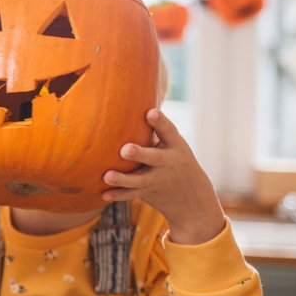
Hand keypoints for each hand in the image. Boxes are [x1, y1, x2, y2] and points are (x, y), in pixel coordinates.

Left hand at [102, 108, 224, 244]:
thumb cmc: (174, 158)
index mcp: (174, 145)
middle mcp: (167, 162)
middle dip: (140, 154)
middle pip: (154, 158)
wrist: (192, 198)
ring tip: (107, 175)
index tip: (150, 112)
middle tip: (125, 149)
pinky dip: (118, 195)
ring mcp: (157, 179)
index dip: (160, 121)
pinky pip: (131, 194)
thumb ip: (155, 128)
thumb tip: (130, 98)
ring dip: (123, 179)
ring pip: (138, 180)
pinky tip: (103, 194)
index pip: (168, 131)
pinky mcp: (148, 192)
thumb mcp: (172, 143)